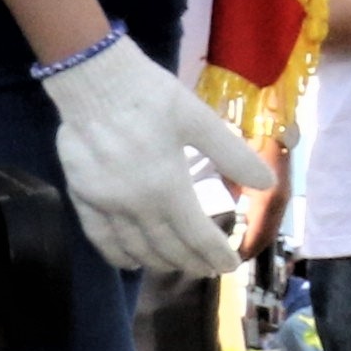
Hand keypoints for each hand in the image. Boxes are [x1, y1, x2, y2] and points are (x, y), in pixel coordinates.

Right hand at [41, 37, 277, 280]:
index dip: (216, 254)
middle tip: (208, 270)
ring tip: (178, 267)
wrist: (93, 79)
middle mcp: (136, 204)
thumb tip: (267, 183)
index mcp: (168, 187)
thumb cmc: (151, 97)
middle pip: (168, 247)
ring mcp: (106, 203)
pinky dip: (116, 255)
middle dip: (192, 262)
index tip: (230, 266)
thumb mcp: (200, 120)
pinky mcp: (82, 196)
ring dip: (159, 263)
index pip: (197, 236)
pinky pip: (98, 237)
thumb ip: (233, 155)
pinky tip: (130, 263)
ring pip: (135, 248)